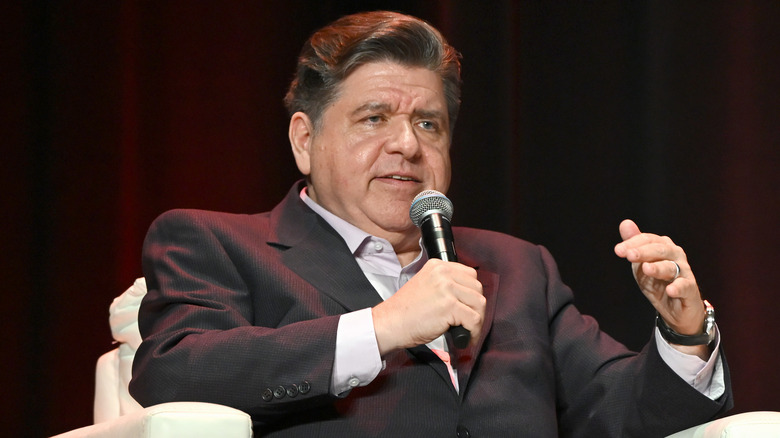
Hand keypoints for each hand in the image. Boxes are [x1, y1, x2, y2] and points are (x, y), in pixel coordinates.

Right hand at [371, 259, 484, 354]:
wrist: (390, 323)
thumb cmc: (406, 311)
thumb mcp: (425, 285)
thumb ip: (445, 285)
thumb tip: (467, 296)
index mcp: (437, 266)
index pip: (470, 274)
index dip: (472, 293)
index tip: (468, 306)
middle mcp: (443, 273)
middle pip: (477, 288)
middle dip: (476, 307)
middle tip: (469, 322)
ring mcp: (447, 288)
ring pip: (479, 303)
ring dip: (477, 320)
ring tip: (468, 330)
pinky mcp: (449, 306)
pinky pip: (474, 319)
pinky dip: (473, 332)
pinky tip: (464, 338)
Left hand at [614, 219, 706, 338]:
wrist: (676, 308)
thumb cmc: (658, 281)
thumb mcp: (641, 263)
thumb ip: (634, 244)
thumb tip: (625, 223)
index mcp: (664, 247)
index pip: (648, 240)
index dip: (633, 243)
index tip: (618, 251)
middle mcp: (676, 256)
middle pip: (660, 250)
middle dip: (644, 252)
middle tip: (629, 255)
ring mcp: (684, 272)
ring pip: (672, 267)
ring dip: (659, 267)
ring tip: (647, 269)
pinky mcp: (690, 289)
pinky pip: (685, 286)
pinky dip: (678, 287)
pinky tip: (670, 290)